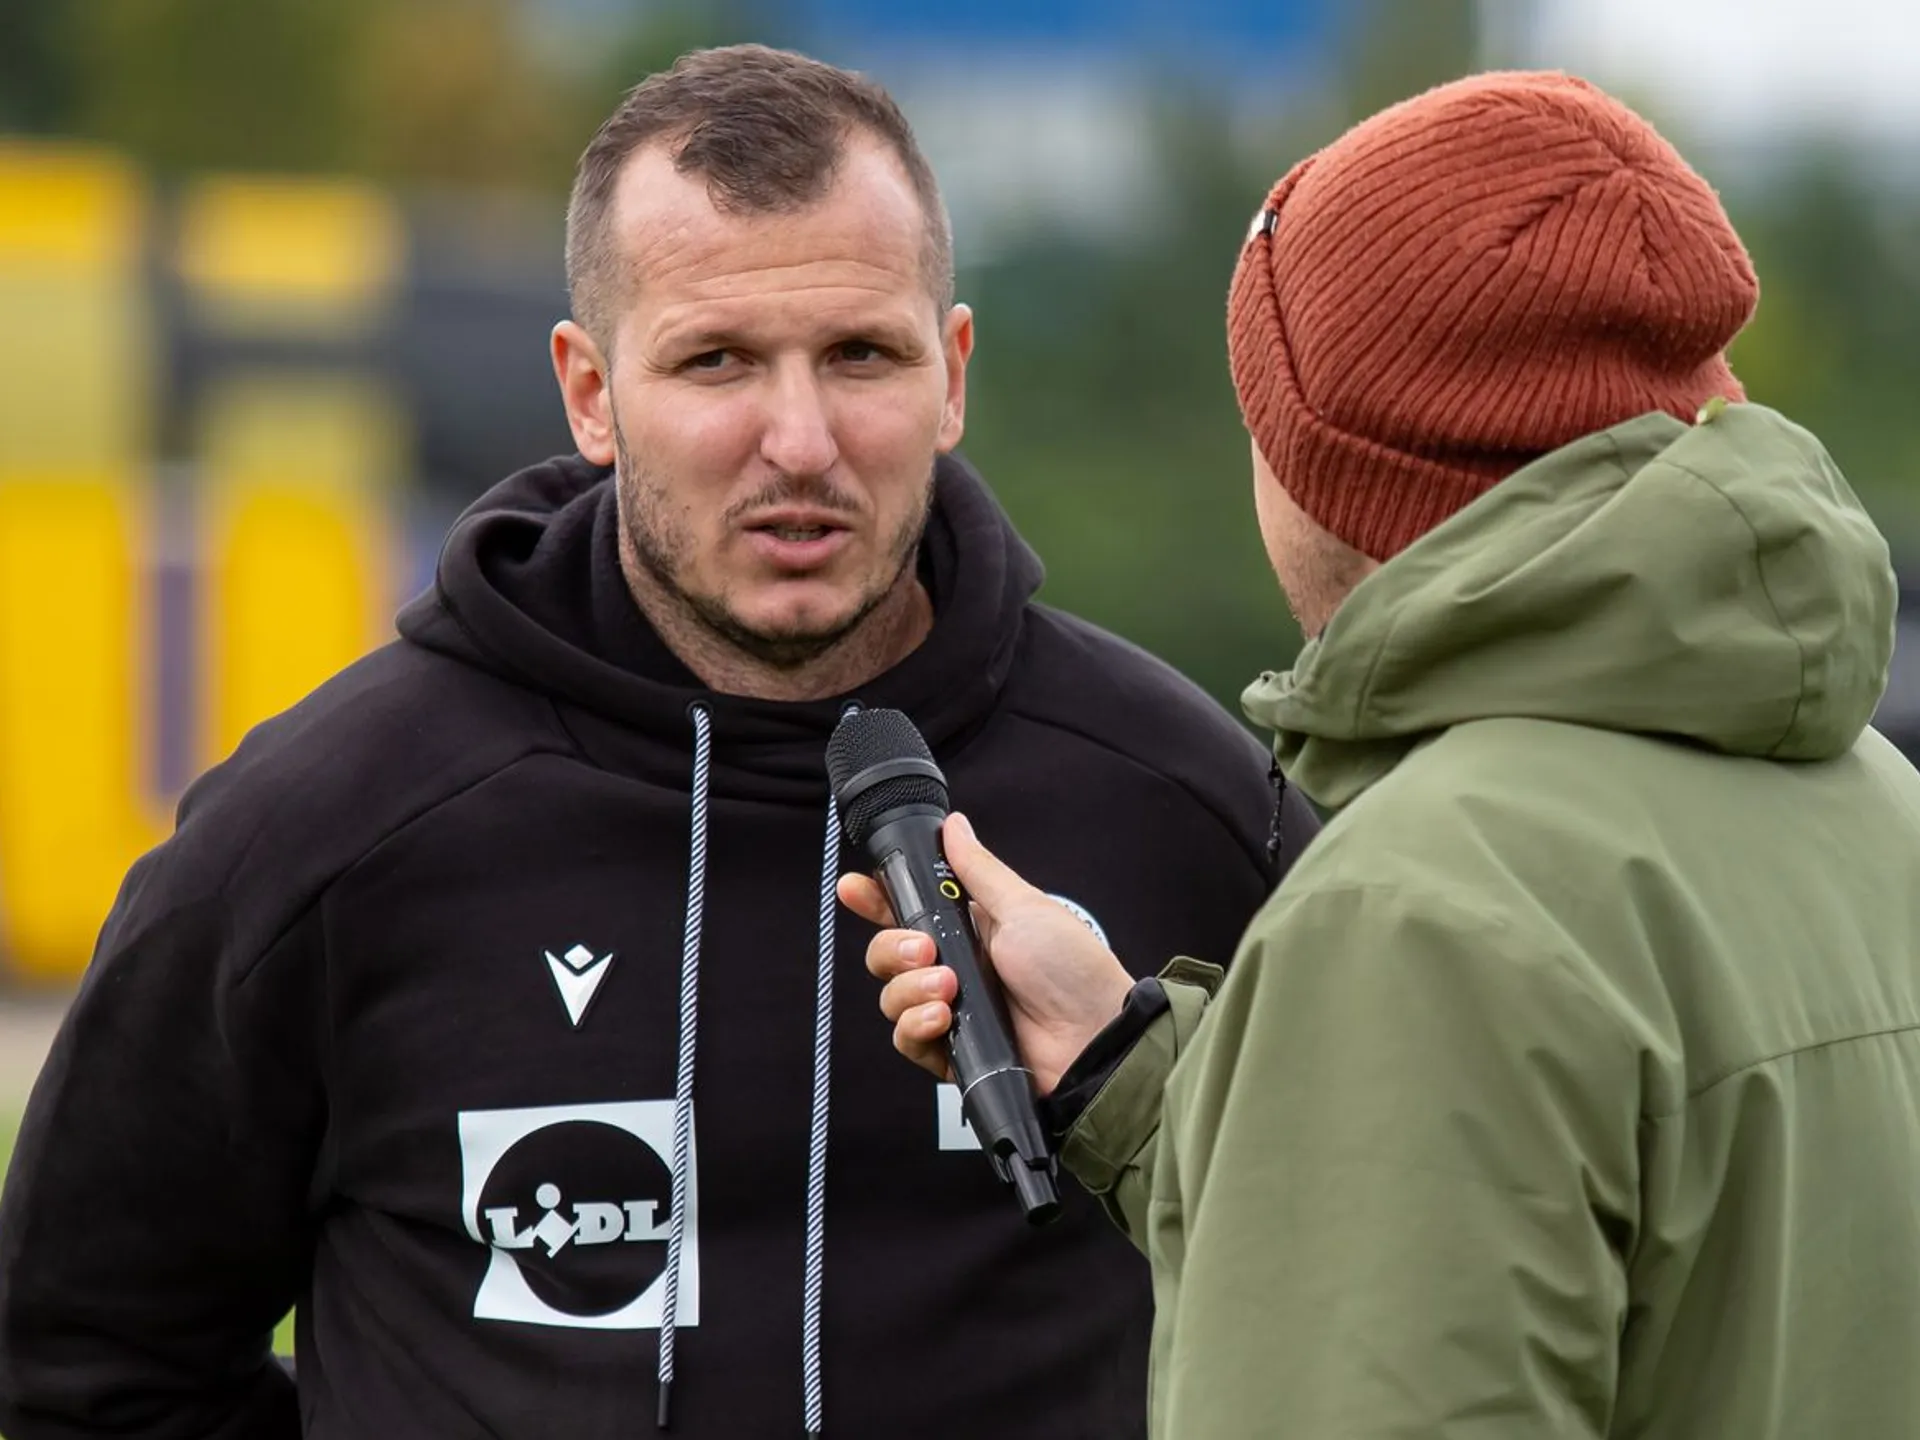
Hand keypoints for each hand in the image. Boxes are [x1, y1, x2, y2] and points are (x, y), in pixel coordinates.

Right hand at [837, 812, 1135, 1093]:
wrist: (1093, 1038)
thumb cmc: (1072, 969)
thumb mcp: (1023, 907)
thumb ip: (978, 870)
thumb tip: (954, 824)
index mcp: (969, 928)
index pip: (906, 909)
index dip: (875, 899)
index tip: (855, 888)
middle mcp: (954, 968)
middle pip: (886, 954)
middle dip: (892, 949)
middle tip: (924, 949)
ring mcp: (950, 1011)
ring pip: (892, 997)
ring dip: (909, 989)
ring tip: (947, 989)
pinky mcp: (952, 1051)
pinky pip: (908, 1038)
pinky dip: (917, 1025)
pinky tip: (944, 1017)